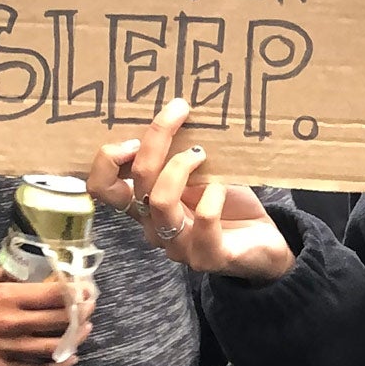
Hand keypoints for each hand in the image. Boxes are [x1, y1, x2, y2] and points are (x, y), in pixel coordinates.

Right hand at [0, 257, 90, 365]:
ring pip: (53, 347)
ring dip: (75, 338)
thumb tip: (16, 276)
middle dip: (81, 311)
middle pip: (59, 320)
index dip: (75, 291)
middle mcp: (13, 324)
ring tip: (87, 329)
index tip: (84, 286)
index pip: (52, 295)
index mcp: (5, 298)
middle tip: (91, 304)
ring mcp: (9, 349)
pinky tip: (69, 359)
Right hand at [88, 100, 294, 281]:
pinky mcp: (209, 256)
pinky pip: (203, 220)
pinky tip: (222, 187)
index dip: (106, 160)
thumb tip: (173, 109)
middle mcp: (154, 227)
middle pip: (135, 182)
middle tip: (178, 110)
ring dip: (179, 167)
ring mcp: (178, 246)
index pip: (101, 188)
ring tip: (201, 153)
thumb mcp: (200, 173)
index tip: (134, 136)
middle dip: (156, 139)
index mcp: (145, 205)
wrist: (263, 244)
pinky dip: (214, 195)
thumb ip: (179, 153)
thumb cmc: (229, 205)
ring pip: (159, 200)